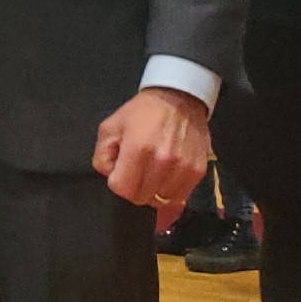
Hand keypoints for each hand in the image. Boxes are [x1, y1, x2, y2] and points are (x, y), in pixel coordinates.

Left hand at [92, 86, 211, 207]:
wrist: (179, 100)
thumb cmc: (141, 113)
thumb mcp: (110, 127)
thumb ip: (102, 156)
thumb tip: (110, 177)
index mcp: (137, 149)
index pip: (123, 189)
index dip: (117, 182)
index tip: (120, 171)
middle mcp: (162, 162)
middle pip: (141, 198)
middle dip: (134, 188)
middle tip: (136, 171)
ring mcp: (183, 168)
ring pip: (161, 201)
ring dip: (153, 191)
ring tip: (152, 172)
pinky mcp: (198, 172)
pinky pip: (180, 197)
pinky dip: (170, 192)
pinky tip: (166, 177)